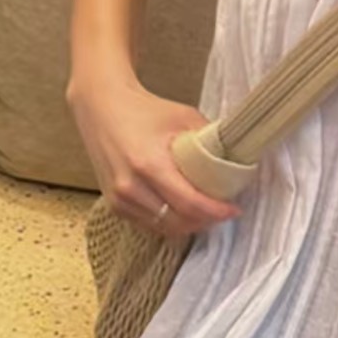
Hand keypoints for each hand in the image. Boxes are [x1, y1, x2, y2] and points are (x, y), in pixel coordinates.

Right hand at [67, 76, 242, 239]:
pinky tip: (183, 211)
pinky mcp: (114, 205)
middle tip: (223, 210)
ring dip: (189, 225)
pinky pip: (149, 225)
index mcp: (149, 165)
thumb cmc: (144, 110)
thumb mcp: (183, 117)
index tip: (234, 209)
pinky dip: (170, 223)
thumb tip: (235, 160)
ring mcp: (119, 199)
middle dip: (206, 221)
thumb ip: (209, 139)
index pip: (190, 203)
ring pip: (164, 228)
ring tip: (206, 210)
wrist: (101, 108)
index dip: (216, 211)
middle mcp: (130, 187)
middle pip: (178, 222)